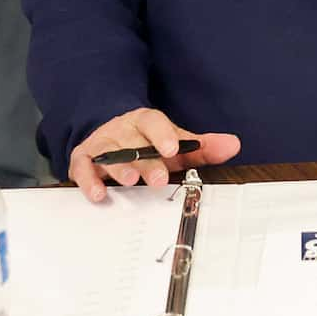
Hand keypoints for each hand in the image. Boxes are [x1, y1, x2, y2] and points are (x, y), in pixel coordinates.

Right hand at [66, 108, 241, 200]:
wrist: (110, 132)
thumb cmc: (147, 143)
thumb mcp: (175, 143)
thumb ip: (203, 147)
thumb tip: (233, 145)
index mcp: (145, 122)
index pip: (153, 122)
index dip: (162, 134)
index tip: (171, 149)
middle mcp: (122, 130)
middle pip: (133, 143)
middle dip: (145, 161)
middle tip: (158, 179)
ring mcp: (102, 144)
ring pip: (108, 154)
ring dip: (119, 168)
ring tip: (129, 182)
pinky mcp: (83, 159)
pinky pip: (83, 167)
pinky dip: (88, 180)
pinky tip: (98, 193)